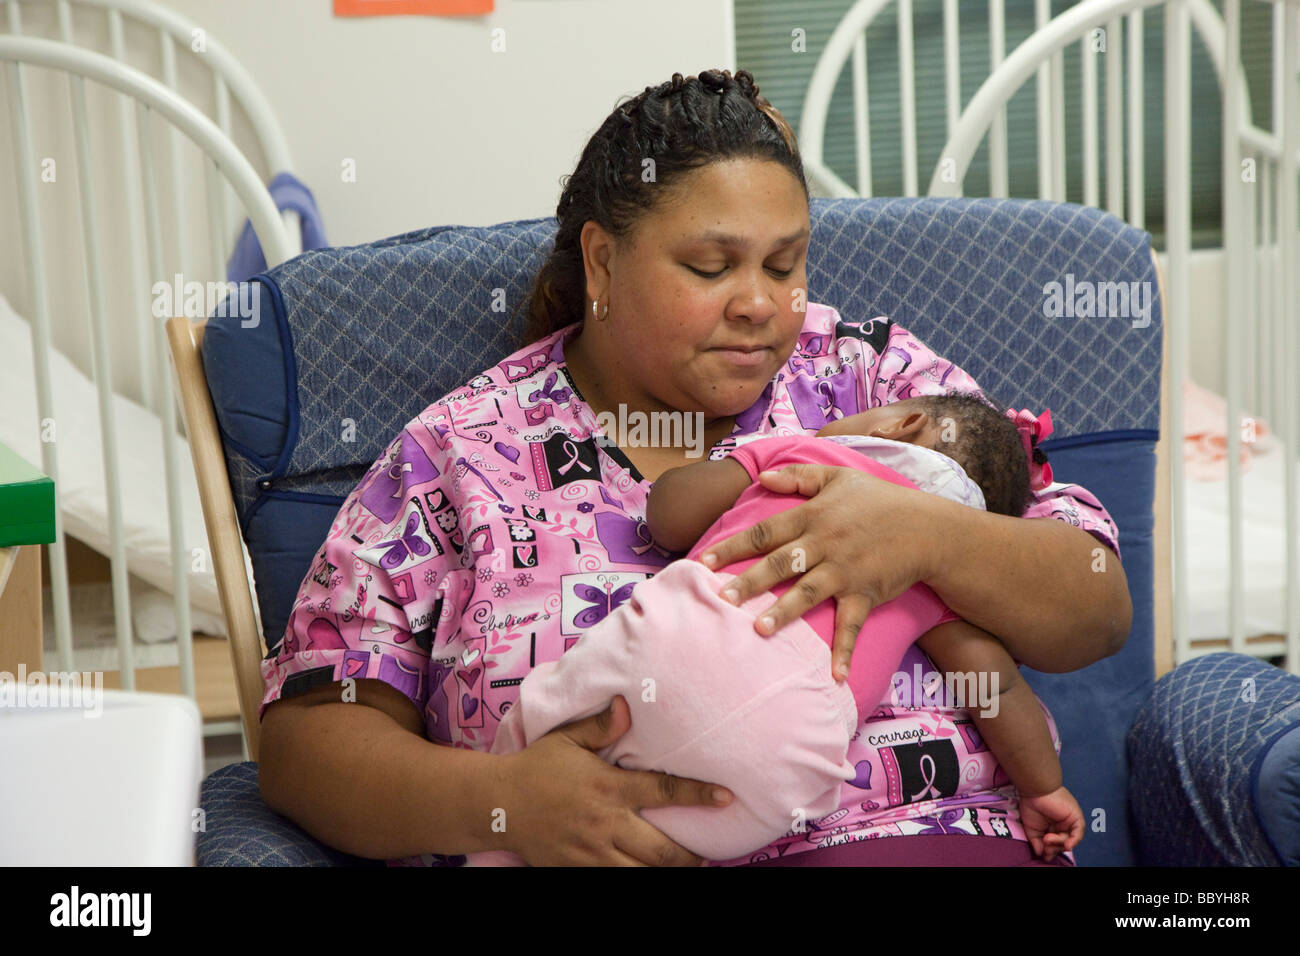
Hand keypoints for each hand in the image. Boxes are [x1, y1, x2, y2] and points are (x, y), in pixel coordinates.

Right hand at [495, 696, 732, 865]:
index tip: (725, 798)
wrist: (497, 804)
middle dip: (690, 855)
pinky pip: (612, 883)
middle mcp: (605, 823)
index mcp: (608, 787)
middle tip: (708, 854)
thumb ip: (601, 725)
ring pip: (641, 873)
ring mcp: (591, 852)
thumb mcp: (567, 738)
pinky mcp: (576, 871)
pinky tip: (647, 875)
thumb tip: (627, 705)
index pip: (663, 790)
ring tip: (685, 868)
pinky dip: (635, 880)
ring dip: (667, 872)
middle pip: (661, 849)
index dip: (698, 795)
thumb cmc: (537, 766)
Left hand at [697, 464, 941, 680]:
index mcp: (812, 517)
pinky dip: (844, 650)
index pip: (764, 533)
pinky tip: (834, 675)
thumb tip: (761, 477)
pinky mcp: (865, 593)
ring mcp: (844, 571)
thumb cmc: (879, 501)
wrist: (927, 527)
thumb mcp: (838, 478)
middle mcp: (824, 544)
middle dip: (748, 583)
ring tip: (758, 629)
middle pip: (779, 564)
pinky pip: (851, 624)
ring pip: (807, 593)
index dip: (733, 547)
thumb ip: (798, 477)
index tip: (704, 562)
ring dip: (784, 612)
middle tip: (720, 599)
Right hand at [1018, 786, 1084, 861]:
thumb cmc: (1031, 805)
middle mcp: (1062, 824)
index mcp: (1051, 826)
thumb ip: (1036, 842)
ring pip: (1069, 839)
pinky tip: (1066, 845)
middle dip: (1054, 848)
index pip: (1055, 843)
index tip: (1044, 855)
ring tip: (1047, 839)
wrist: (1035, 790)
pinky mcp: (1075, 817)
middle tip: (1045, 848)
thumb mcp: (1031, 829)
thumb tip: (1041, 854)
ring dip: (1059, 844)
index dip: (1050, 850)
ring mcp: (1069, 821)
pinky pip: (1078, 833)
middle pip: (1062, 843)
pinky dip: (1073, 841)